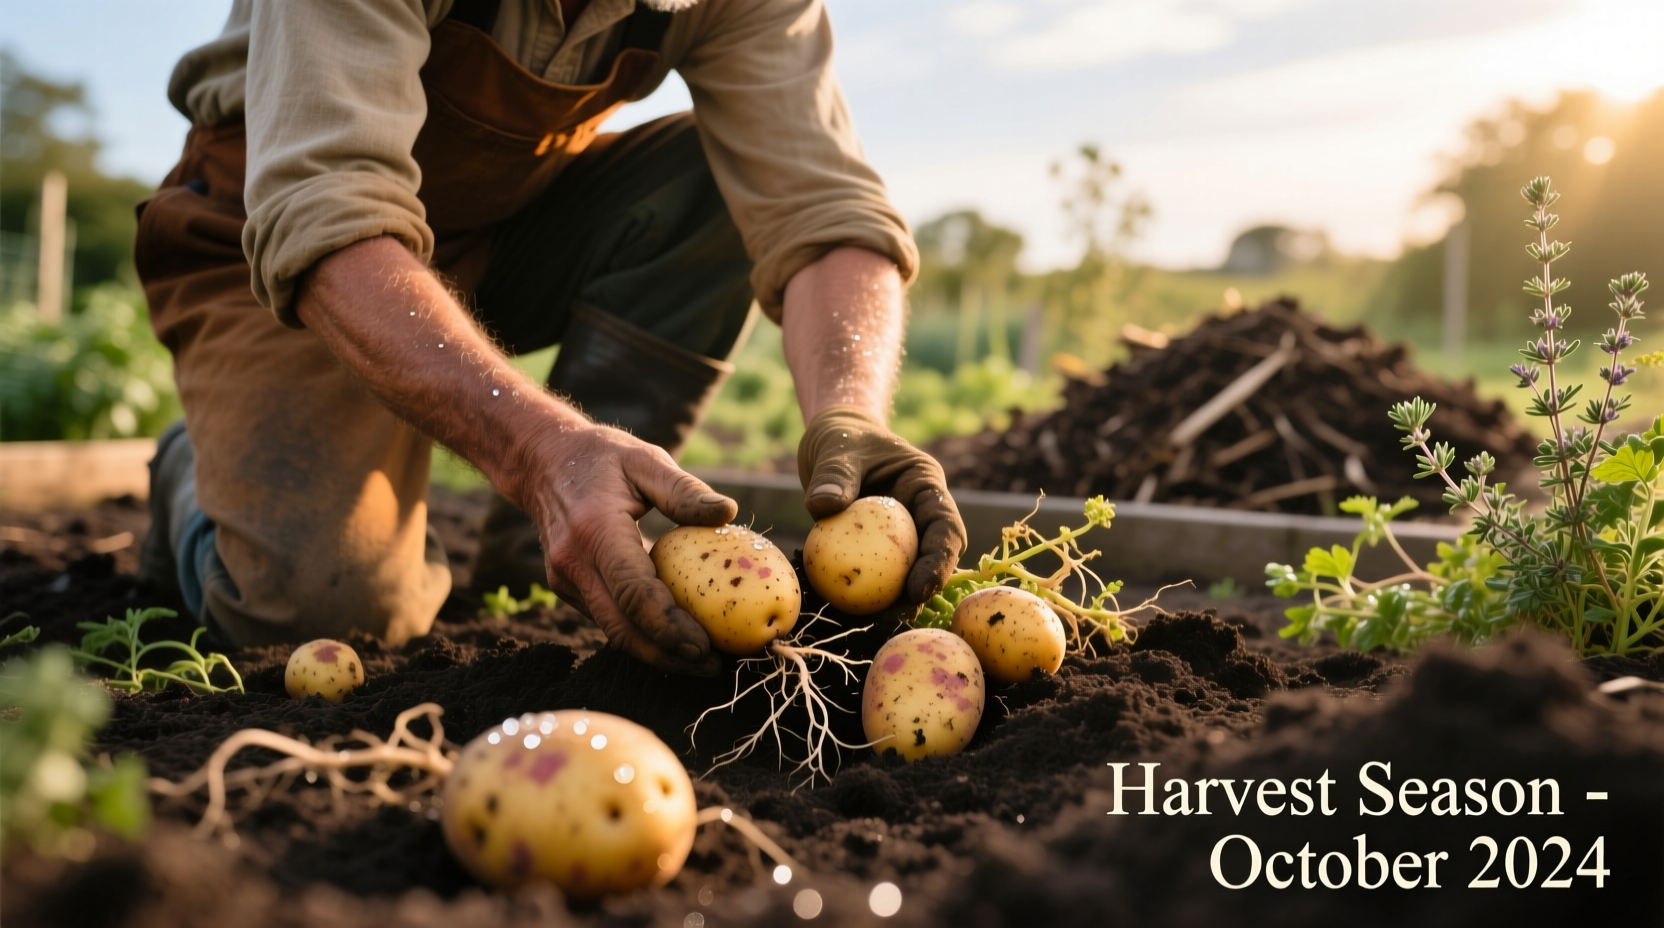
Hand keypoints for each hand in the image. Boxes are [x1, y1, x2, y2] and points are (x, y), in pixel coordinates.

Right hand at [516, 424, 736, 674]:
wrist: (540, 461)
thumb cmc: (602, 458)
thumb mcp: (645, 460)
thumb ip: (685, 490)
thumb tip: (729, 513)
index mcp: (594, 531)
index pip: (633, 592)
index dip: (669, 626)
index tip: (706, 646)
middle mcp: (574, 563)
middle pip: (621, 628)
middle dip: (667, 655)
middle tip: (713, 666)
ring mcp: (565, 580)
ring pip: (613, 631)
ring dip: (656, 652)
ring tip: (703, 659)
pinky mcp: (567, 587)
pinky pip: (608, 618)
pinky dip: (641, 633)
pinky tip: (676, 636)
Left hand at [796, 406, 966, 602]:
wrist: (832, 440)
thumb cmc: (841, 437)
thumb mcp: (837, 449)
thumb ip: (834, 475)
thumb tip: (823, 505)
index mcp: (925, 485)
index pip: (944, 526)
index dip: (938, 561)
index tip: (917, 589)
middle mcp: (921, 513)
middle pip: (934, 557)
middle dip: (922, 590)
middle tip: (895, 615)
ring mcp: (903, 532)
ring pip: (909, 571)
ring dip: (896, 599)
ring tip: (873, 621)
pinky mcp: (880, 547)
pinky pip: (878, 573)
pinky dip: (868, 591)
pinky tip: (850, 611)